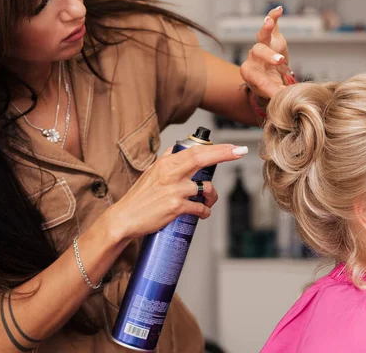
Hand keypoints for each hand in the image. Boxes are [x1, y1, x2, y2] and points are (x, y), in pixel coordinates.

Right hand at [105, 144, 247, 240]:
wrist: (124, 219)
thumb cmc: (139, 198)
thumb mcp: (150, 173)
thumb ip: (165, 160)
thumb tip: (174, 149)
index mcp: (166, 163)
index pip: (195, 151)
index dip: (217, 148)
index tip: (233, 146)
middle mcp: (170, 173)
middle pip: (202, 158)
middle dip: (225, 154)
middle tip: (241, 151)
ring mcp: (174, 190)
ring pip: (206, 189)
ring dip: (212, 196)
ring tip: (208, 201)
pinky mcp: (175, 207)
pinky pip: (200, 208)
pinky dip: (205, 211)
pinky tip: (202, 213)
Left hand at [240, 6, 289, 100]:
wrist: (269, 77)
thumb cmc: (269, 86)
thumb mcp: (271, 93)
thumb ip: (276, 95)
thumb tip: (284, 100)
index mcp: (250, 73)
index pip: (256, 76)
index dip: (266, 83)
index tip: (277, 90)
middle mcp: (253, 57)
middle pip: (257, 52)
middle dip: (268, 56)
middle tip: (279, 61)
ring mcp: (262, 45)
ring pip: (261, 37)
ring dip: (266, 29)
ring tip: (269, 22)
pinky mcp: (272, 37)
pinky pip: (272, 26)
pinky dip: (273, 16)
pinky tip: (279, 10)